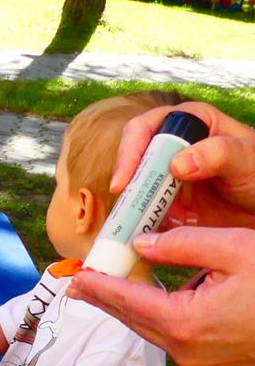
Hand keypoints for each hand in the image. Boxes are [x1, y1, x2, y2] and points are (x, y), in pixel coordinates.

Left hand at [69, 227, 254, 365]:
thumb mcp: (236, 248)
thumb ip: (185, 245)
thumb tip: (142, 245)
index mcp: (186, 321)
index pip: (129, 300)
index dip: (101, 286)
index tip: (77, 276)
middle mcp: (186, 349)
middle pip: (134, 320)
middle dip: (107, 299)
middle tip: (80, 284)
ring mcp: (198, 363)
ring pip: (153, 331)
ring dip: (133, 310)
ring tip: (110, 290)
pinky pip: (174, 340)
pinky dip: (159, 320)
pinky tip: (154, 303)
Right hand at [109, 101, 254, 229]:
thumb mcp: (246, 158)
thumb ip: (218, 153)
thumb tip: (177, 163)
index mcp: (190, 125)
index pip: (146, 129)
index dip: (130, 152)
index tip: (124, 181)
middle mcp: (173, 150)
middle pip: (134, 163)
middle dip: (125, 185)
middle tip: (122, 209)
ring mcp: (168, 182)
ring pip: (135, 192)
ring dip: (128, 210)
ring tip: (125, 229)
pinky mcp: (168, 209)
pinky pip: (145, 217)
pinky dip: (138, 228)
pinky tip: (136, 240)